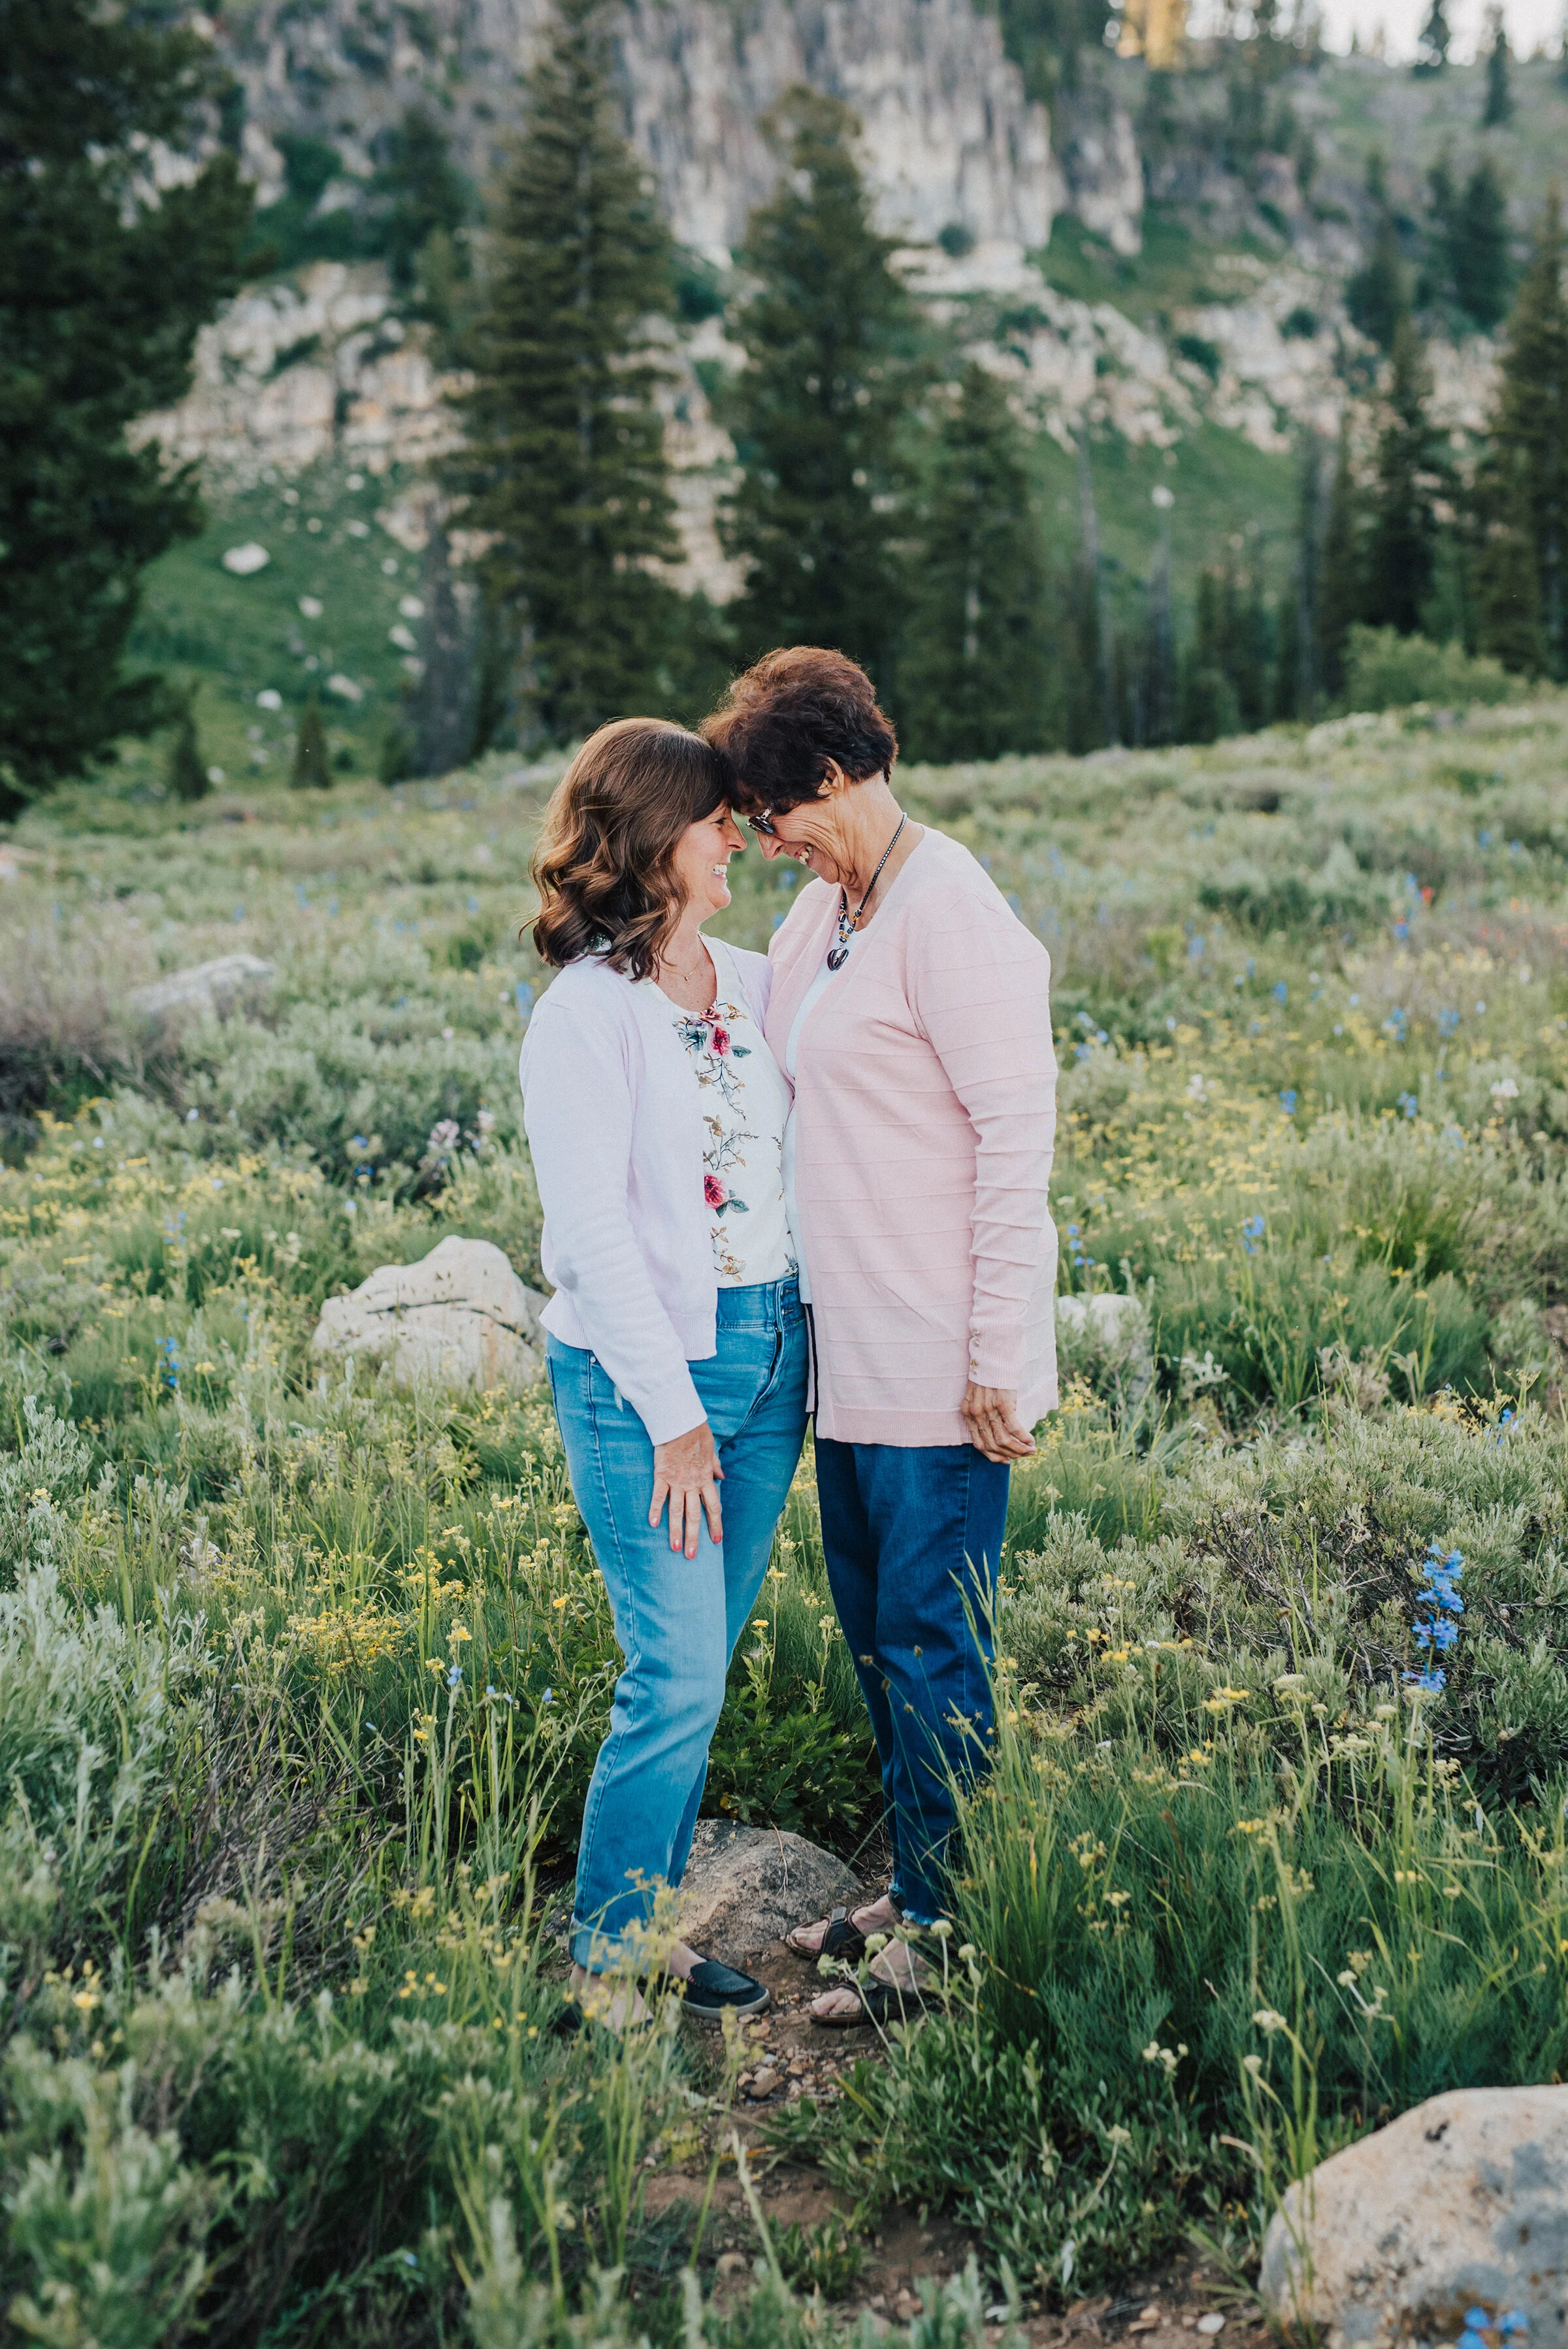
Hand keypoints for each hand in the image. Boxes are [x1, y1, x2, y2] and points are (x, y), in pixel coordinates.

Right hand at [650, 1420, 722, 1557]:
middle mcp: (692, 1484)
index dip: (715, 1524)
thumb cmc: (696, 1432)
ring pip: (677, 1510)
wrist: (681, 1421)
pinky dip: (656, 1510)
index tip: (716, 1540)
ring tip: (676, 1548)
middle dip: (694, 1537)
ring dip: (676, 1531)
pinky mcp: (661, 1475)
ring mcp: (676, 1481)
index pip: (712, 1507)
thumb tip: (722, 1475)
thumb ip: (716, 1464)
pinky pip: (658, 1495)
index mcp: (706, 1478)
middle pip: (694, 1515)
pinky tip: (653, 1524)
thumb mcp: (712, 1448)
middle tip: (692, 1556)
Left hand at [961, 1382, 1035, 1462]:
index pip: (979, 1444)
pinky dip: (1024, 1438)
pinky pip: (1014, 1429)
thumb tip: (998, 1429)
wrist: (993, 1353)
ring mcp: (988, 1410)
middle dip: (1009, 1455)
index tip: (1005, 1460)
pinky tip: (1031, 1441)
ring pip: (1003, 1441)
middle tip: (1022, 1456)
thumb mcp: (979, 1395)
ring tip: (1030, 1451)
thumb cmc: (989, 1374)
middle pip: (992, 1446)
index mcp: (968, 1413)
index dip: (993, 1456)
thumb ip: (983, 1412)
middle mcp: (976, 1414)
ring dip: (1019, 1450)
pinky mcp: (1003, 1404)